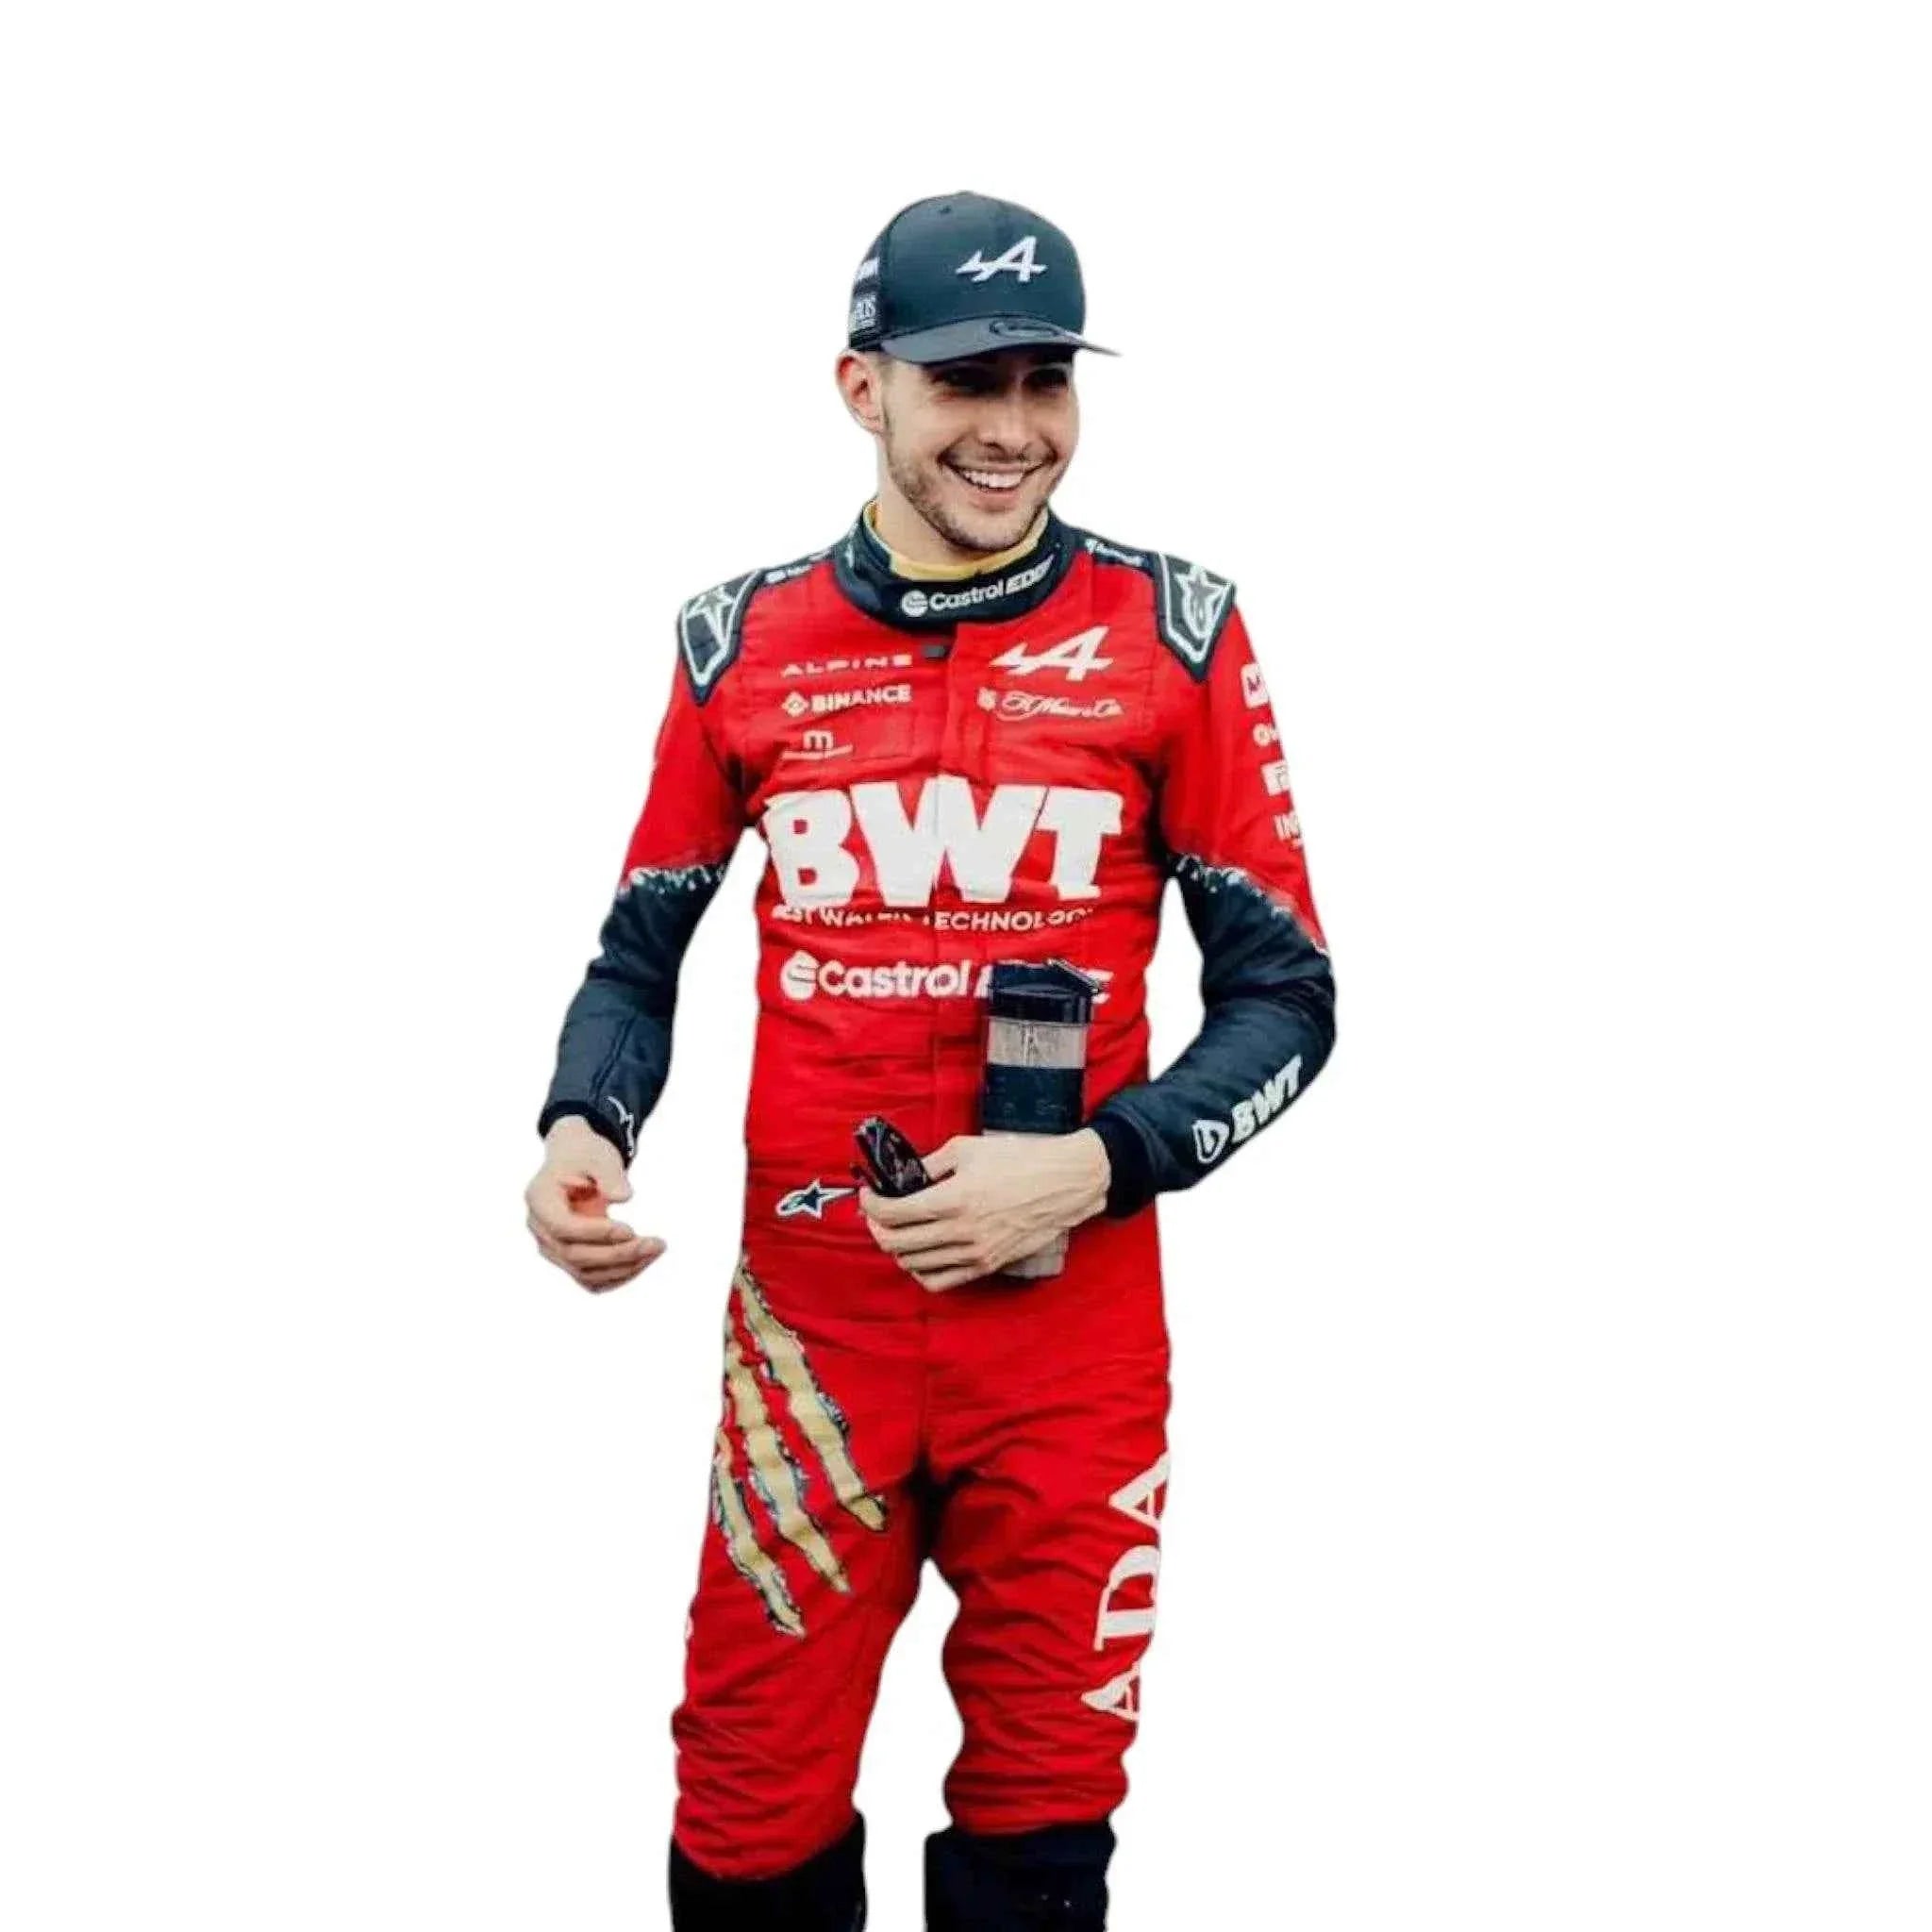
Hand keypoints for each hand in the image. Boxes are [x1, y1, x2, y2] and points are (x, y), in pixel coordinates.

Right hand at [525, 1117, 665, 1293]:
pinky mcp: (569, 1260)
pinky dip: (619, 1274)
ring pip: (585, 1273)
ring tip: (656, 1248)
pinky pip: (592, 1279)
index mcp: (539, 1200)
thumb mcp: (598, 1155)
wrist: (577, 1163)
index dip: (596, 1233)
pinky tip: (645, 1259)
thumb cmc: (586, 1156)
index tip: (630, 1229)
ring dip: (624, 1268)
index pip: (562, 1228)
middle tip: (656, 1243)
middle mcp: (540, 1229)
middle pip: (574, 1255)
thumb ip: (609, 1174)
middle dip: (618, 1254)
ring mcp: (552, 1248)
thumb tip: (624, 1197)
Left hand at [859, 1129, 1110, 1291]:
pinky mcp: (987, 1265)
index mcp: (954, 1198)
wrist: (1065, 1183)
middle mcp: (961, 1231)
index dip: (871, 1204)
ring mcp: (975, 1253)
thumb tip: (902, 1176)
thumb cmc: (1020, 1159)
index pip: (894, 1212)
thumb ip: (929, 1165)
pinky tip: (919, 1254)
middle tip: (877, 1213)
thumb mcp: (967, 1149)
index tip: (869, 1195)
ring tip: (897, 1231)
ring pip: (914, 1265)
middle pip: (897, 1243)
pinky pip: (940, 1281)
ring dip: (897, 1249)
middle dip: (877, 1227)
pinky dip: (920, 1271)